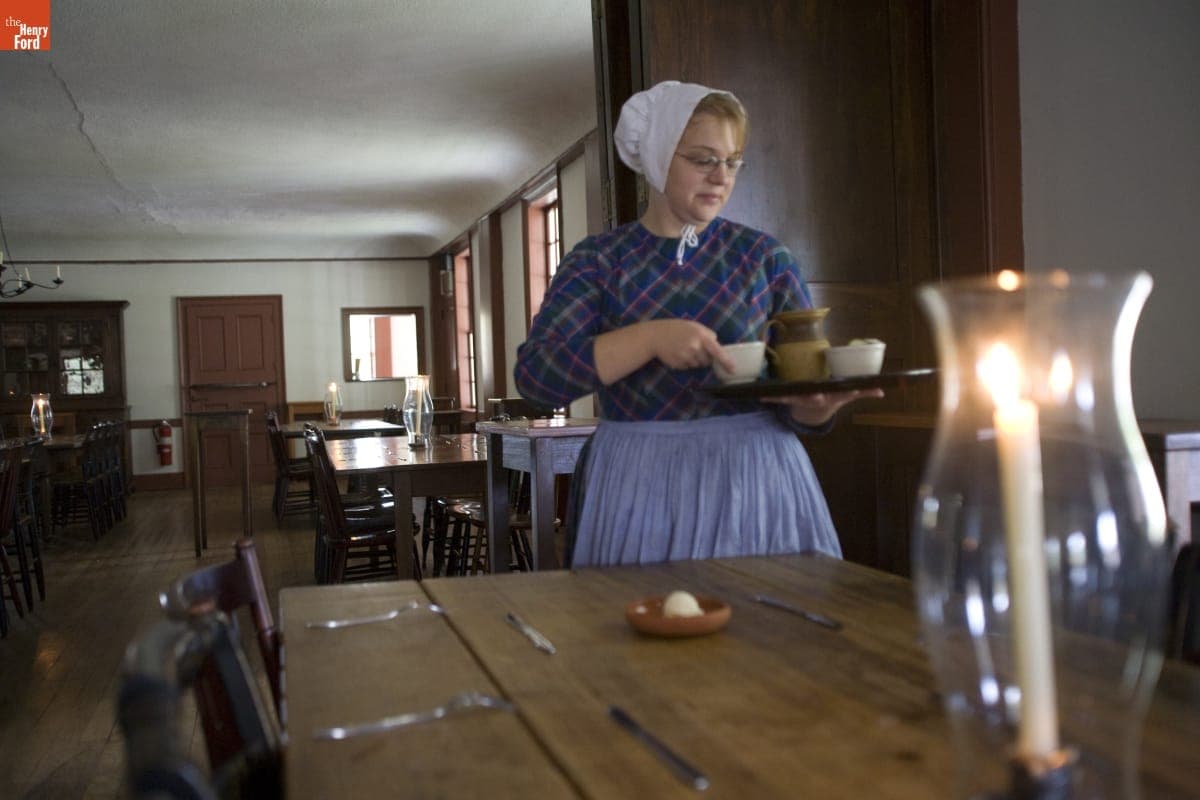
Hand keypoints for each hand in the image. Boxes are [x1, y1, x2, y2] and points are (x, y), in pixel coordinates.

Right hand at [645, 319, 734, 372]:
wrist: (656, 335)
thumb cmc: (677, 329)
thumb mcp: (694, 326)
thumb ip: (708, 334)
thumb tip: (718, 345)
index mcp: (701, 336)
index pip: (717, 351)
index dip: (726, 361)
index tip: (733, 370)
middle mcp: (694, 347)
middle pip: (707, 360)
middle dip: (704, 357)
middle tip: (694, 347)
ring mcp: (686, 357)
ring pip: (697, 365)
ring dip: (694, 360)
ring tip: (684, 349)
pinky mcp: (678, 364)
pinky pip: (687, 367)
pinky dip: (685, 362)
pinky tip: (678, 353)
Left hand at [762, 388, 883, 425]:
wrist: (816, 411)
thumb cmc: (832, 398)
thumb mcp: (847, 396)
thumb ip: (863, 392)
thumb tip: (882, 390)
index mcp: (831, 397)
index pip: (842, 395)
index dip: (847, 393)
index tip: (851, 391)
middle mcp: (817, 400)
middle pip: (816, 397)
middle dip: (813, 395)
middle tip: (813, 394)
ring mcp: (803, 401)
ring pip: (795, 398)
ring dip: (784, 397)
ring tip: (772, 395)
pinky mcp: (792, 399)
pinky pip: (781, 399)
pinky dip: (771, 398)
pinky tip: (761, 397)